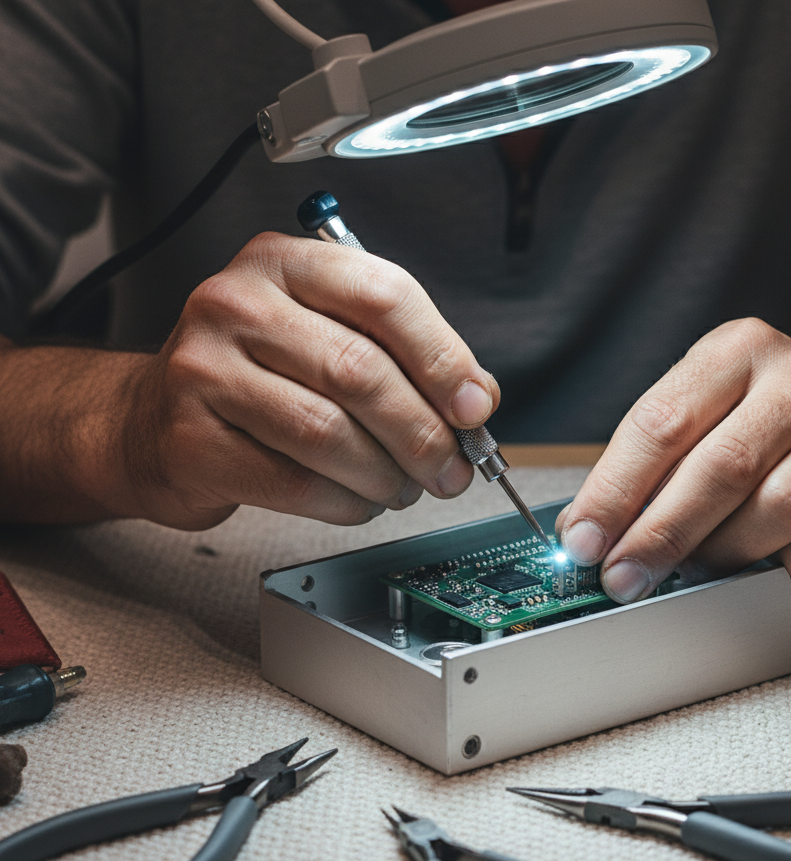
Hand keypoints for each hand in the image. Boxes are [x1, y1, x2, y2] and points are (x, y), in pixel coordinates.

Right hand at [112, 232, 498, 528]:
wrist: (150, 420)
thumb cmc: (253, 375)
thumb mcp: (323, 335)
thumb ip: (399, 354)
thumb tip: (474, 399)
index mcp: (282, 262)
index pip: (384, 294)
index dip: (443, 357)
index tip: (474, 406)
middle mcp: (236, 303)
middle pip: (360, 371)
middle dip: (424, 433)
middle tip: (452, 468)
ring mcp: (203, 370)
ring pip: (329, 433)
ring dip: (387, 474)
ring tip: (404, 487)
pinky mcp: (191, 439)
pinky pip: (296, 483)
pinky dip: (347, 502)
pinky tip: (359, 501)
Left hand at [555, 318, 790, 601]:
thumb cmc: (764, 418)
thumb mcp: (702, 408)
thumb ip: (648, 461)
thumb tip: (591, 530)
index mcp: (737, 351)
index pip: (661, 424)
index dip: (615, 491)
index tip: (585, 540)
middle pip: (718, 471)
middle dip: (659, 537)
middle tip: (623, 577)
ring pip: (773, 512)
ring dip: (722, 552)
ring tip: (697, 563)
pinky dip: (785, 562)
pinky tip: (767, 556)